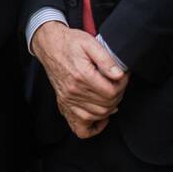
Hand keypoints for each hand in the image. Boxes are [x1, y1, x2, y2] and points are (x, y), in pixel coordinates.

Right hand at [32, 21, 127, 137]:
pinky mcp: (64, 104)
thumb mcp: (90, 43)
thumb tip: (119, 75)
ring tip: (111, 94)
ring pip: (98, 115)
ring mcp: (68, 100)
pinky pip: (81, 128)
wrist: (50, 45)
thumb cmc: (70, 43)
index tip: (122, 76)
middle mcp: (73, 91)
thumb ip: (106, 59)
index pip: (111, 92)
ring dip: (110, 107)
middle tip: (118, 83)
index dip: (122, 85)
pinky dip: (94, 127)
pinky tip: (102, 117)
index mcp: (81, 75)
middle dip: (118, 94)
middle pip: (107, 105)